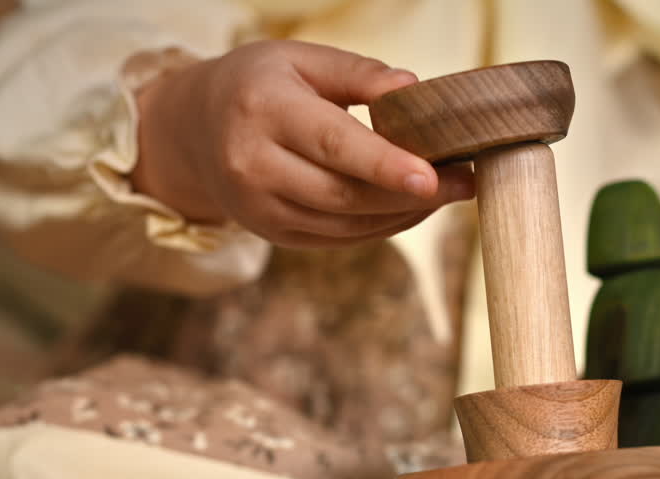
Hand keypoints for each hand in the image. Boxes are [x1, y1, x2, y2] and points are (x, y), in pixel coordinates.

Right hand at [131, 40, 472, 247]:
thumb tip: (414, 87)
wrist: (193, 131)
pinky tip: (413, 207)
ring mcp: (259, 208)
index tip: (435, 177)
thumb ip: (357, 73)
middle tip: (466, 181)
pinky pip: (340, 238)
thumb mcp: (299, 59)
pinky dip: (383, 226)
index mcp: (262, 111)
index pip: (333, 144)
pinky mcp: (272, 235)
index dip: (386, 165)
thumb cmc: (259, 85)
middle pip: (345, 194)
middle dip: (413, 194)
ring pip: (346, 223)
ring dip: (405, 213)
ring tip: (449, 193)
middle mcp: (253, 165)